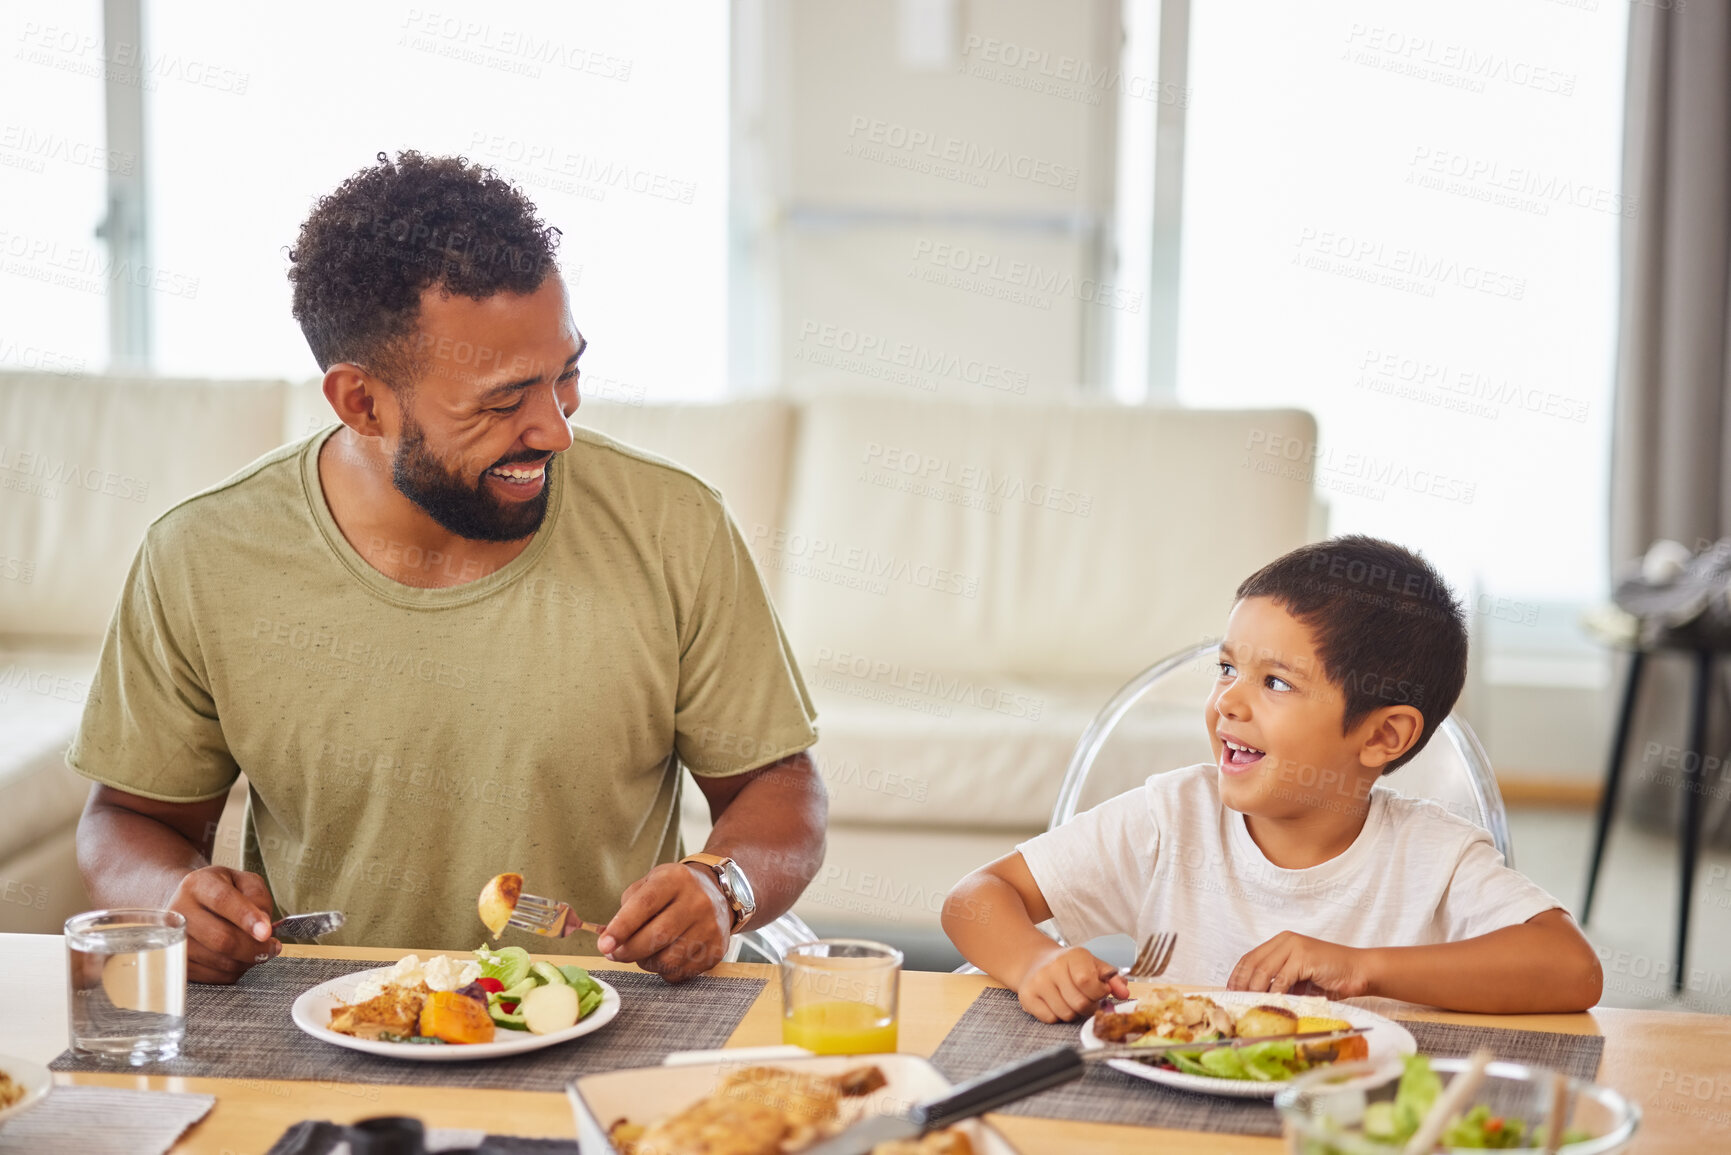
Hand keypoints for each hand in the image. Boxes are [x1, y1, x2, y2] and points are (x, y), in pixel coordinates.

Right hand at [168, 865, 278, 984]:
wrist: (188, 904)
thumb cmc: (221, 892)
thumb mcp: (244, 881)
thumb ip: (258, 896)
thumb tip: (263, 923)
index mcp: (197, 884)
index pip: (222, 901)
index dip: (247, 917)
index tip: (266, 932)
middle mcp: (179, 912)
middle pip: (220, 939)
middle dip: (254, 947)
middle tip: (272, 946)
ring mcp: (173, 940)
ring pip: (218, 961)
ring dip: (246, 961)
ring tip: (257, 950)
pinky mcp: (177, 962)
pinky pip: (211, 976)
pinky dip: (233, 971)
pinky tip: (239, 959)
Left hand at [598, 862, 730, 983]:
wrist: (718, 892)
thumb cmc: (674, 890)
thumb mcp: (650, 883)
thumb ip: (627, 908)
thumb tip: (609, 940)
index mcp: (676, 880)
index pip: (645, 905)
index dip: (622, 927)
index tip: (603, 944)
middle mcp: (697, 902)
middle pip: (657, 936)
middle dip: (628, 951)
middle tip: (613, 954)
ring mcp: (710, 927)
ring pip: (667, 960)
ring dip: (646, 962)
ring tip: (643, 952)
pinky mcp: (716, 949)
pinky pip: (680, 972)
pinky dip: (663, 970)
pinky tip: (664, 955)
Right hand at [1015, 946, 1129, 1022]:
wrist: (1035, 961)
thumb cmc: (1070, 966)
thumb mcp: (1093, 965)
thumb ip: (1112, 979)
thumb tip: (1124, 992)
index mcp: (1073, 956)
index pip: (1088, 983)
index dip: (1098, 993)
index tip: (1099, 991)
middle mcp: (1053, 967)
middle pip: (1079, 1003)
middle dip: (1088, 1007)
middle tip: (1086, 999)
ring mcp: (1038, 982)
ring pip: (1065, 1014)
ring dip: (1073, 1012)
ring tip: (1070, 999)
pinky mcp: (1027, 996)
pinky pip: (1050, 1018)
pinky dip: (1056, 1016)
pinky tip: (1055, 1003)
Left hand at [1227, 932, 1372, 999]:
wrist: (1359, 971)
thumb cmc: (1330, 977)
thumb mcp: (1298, 979)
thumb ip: (1278, 982)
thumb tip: (1255, 997)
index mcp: (1281, 942)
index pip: (1250, 957)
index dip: (1237, 975)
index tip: (1230, 991)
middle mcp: (1285, 941)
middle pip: (1253, 963)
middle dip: (1242, 984)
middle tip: (1236, 1001)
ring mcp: (1294, 947)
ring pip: (1264, 970)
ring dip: (1255, 990)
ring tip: (1251, 1004)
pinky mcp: (1304, 957)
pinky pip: (1282, 978)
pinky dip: (1275, 993)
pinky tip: (1272, 1003)